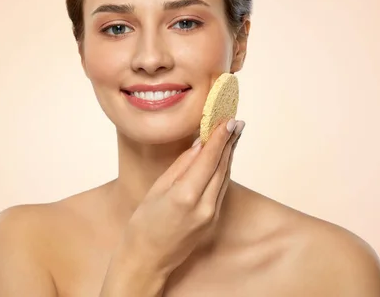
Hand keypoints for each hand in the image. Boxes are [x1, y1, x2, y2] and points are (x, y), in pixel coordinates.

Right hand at [120, 118, 244, 276]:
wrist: (147, 259)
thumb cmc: (144, 223)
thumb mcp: (158, 188)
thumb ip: (182, 165)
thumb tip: (199, 145)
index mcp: (186, 195)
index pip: (210, 159)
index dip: (221, 137)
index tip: (229, 120)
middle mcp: (204, 205)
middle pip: (222, 166)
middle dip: (230, 142)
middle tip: (236, 122)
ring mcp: (211, 215)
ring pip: (225, 177)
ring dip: (230, 155)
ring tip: (233, 135)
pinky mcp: (213, 221)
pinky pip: (221, 189)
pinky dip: (224, 171)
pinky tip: (224, 159)